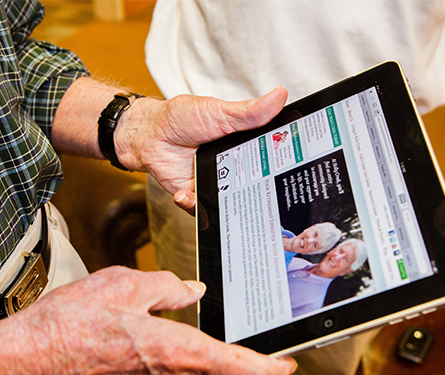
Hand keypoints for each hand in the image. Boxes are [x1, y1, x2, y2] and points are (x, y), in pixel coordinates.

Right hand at [5, 266, 297, 374]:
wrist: (29, 360)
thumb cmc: (70, 323)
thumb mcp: (123, 284)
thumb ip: (166, 287)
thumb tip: (191, 290)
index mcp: (176, 352)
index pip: (245, 373)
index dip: (274, 371)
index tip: (288, 363)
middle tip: (270, 360)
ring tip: (234, 356)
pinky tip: (188, 358)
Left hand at [114, 88, 287, 213]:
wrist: (149, 134)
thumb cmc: (181, 119)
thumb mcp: (219, 112)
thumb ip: (250, 111)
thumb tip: (280, 95)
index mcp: (243, 143)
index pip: (270, 155)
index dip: (283, 161)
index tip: (296, 164)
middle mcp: (234, 166)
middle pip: (256, 182)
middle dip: (262, 188)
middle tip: (264, 187)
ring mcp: (216, 182)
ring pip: (232, 200)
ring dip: (231, 202)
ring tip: (227, 194)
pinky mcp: (197, 195)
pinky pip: (204, 209)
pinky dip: (197, 206)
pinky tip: (188, 194)